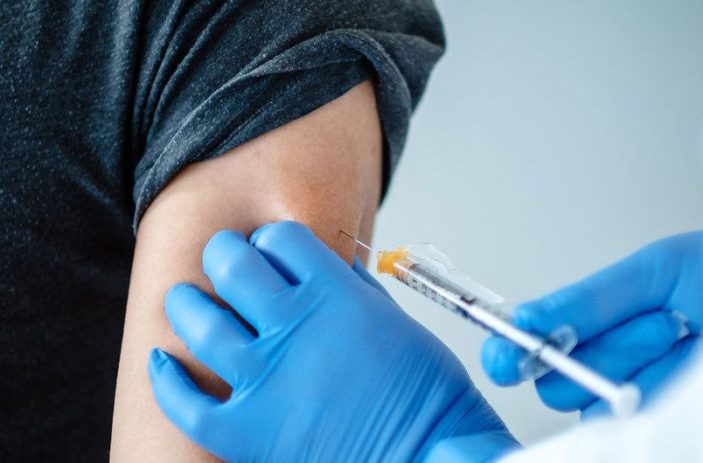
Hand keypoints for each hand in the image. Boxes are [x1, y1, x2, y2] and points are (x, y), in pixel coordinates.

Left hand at [148, 221, 516, 461]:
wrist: (427, 452)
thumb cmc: (426, 393)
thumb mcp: (399, 321)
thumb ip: (357, 290)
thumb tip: (335, 266)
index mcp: (334, 294)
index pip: (281, 239)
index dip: (272, 240)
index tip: (270, 250)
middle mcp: (293, 327)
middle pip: (233, 267)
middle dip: (223, 254)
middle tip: (222, 258)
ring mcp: (265, 379)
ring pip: (199, 324)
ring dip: (186, 304)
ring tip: (183, 299)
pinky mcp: (247, 430)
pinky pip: (187, 402)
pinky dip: (167, 380)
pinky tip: (163, 362)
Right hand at [481, 231, 702, 417]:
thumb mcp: (657, 273)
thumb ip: (589, 300)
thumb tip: (528, 319)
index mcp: (603, 324)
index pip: (539, 345)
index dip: (517, 350)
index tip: (508, 355)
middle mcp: (614, 368)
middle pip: (561, 382)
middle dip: (611, 347)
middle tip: (663, 322)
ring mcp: (641, 404)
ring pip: (597, 404)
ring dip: (647, 363)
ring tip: (694, 337)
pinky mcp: (668, 431)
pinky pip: (634, 425)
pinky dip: (667, 389)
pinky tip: (700, 368)